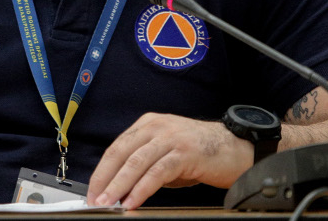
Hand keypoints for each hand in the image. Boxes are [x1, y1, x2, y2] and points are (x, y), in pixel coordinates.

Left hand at [87, 113, 251, 209]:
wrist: (235, 148)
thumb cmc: (200, 153)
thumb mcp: (166, 153)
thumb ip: (144, 165)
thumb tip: (120, 188)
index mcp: (148, 124)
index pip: (116, 147)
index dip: (102, 171)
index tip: (93, 191)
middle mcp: (156, 127)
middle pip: (121, 153)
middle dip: (104, 179)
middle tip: (95, 200)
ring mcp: (171, 138)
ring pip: (136, 162)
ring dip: (119, 185)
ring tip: (108, 203)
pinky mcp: (185, 153)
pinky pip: (157, 172)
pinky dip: (142, 188)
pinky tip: (133, 201)